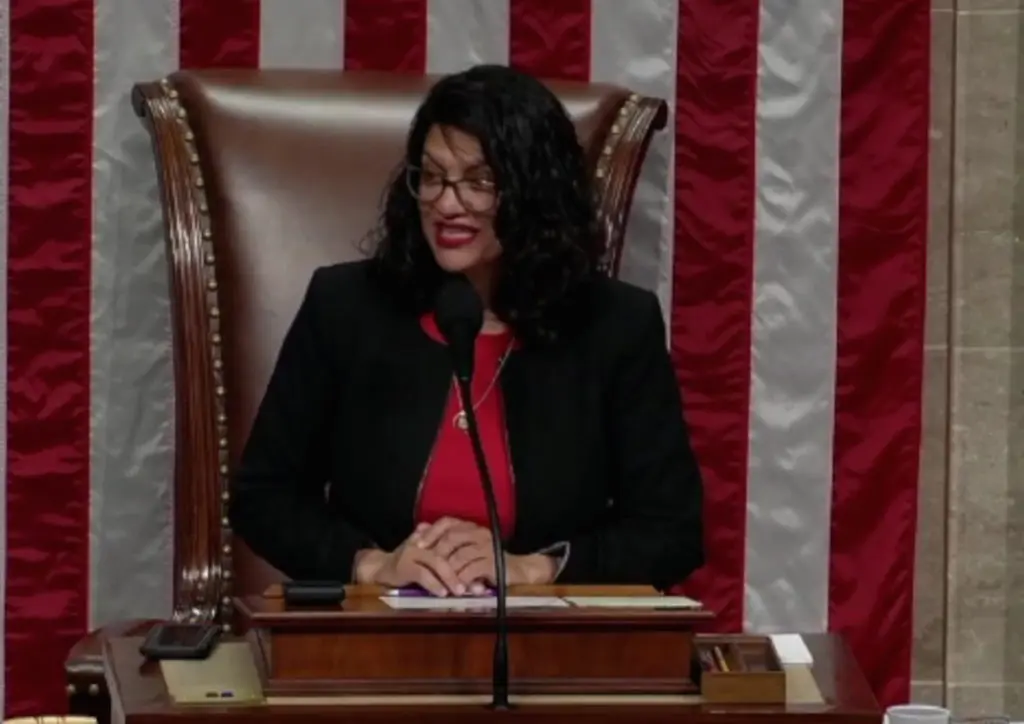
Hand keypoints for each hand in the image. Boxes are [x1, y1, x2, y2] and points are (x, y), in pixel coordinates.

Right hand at [352, 531, 466, 595]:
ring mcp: (413, 551)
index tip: (483, 576)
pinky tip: (442, 593)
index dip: (470, 560)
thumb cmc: (411, 565)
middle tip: (477, 586)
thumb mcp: (432, 561)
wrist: (380, 568)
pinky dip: (434, 584)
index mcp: (434, 536)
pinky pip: (422, 574)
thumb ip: (452, 564)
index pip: (456, 545)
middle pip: (450, 553)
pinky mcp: (404, 565)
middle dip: (464, 571)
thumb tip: (477, 574)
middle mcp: (425, 540)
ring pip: (437, 563)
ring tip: (461, 591)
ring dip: (451, 578)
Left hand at [415, 517, 557, 588]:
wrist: (516, 571)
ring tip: (437, 580)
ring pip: (460, 555)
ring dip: (447, 570)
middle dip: (436, 551)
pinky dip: (461, 579)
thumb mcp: (466, 551)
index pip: (447, 523)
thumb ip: (448, 543)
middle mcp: (479, 533)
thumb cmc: (487, 562)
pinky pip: (472, 570)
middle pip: (452, 537)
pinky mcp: (493, 563)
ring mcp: (487, 547)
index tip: (417, 544)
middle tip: (424, 563)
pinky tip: (454, 588)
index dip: (431, 532)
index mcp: (471, 527)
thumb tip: (422, 530)